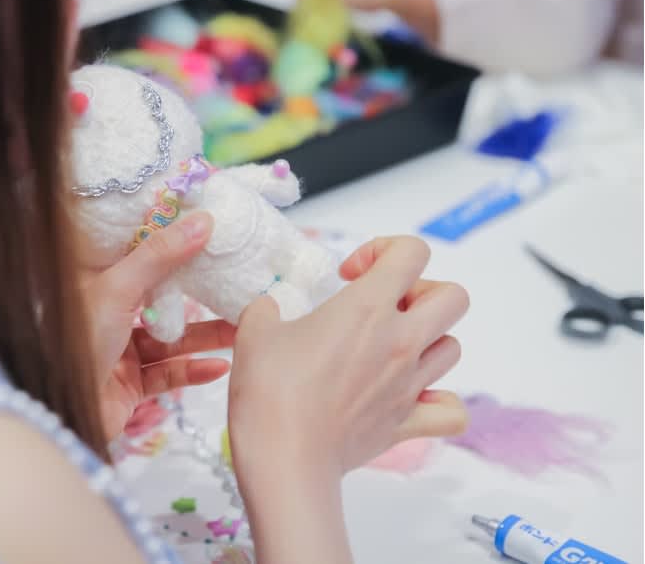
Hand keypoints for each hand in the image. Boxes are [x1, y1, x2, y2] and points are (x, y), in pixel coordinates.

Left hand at [81, 212, 232, 436]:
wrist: (59, 409)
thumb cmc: (78, 341)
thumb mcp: (119, 288)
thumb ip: (160, 255)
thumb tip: (202, 221)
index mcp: (98, 286)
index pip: (138, 256)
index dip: (170, 243)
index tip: (207, 231)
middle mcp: (109, 315)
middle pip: (161, 299)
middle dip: (199, 296)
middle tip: (236, 285)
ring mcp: (120, 352)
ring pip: (171, 340)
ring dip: (205, 337)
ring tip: (242, 331)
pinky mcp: (130, 386)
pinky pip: (168, 374)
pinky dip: (193, 372)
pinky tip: (219, 368)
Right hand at [228, 235, 467, 478]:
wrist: (284, 458)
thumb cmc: (270, 393)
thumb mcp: (254, 332)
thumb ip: (266, 309)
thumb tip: (269, 307)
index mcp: (366, 307)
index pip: (411, 252)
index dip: (383, 250)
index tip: (352, 273)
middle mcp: (399, 341)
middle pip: (452, 297)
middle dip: (421, 291)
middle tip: (384, 306)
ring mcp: (410, 384)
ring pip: (453, 346)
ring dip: (428, 339)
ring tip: (389, 348)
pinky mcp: (407, 423)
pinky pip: (451, 410)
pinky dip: (440, 400)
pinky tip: (411, 395)